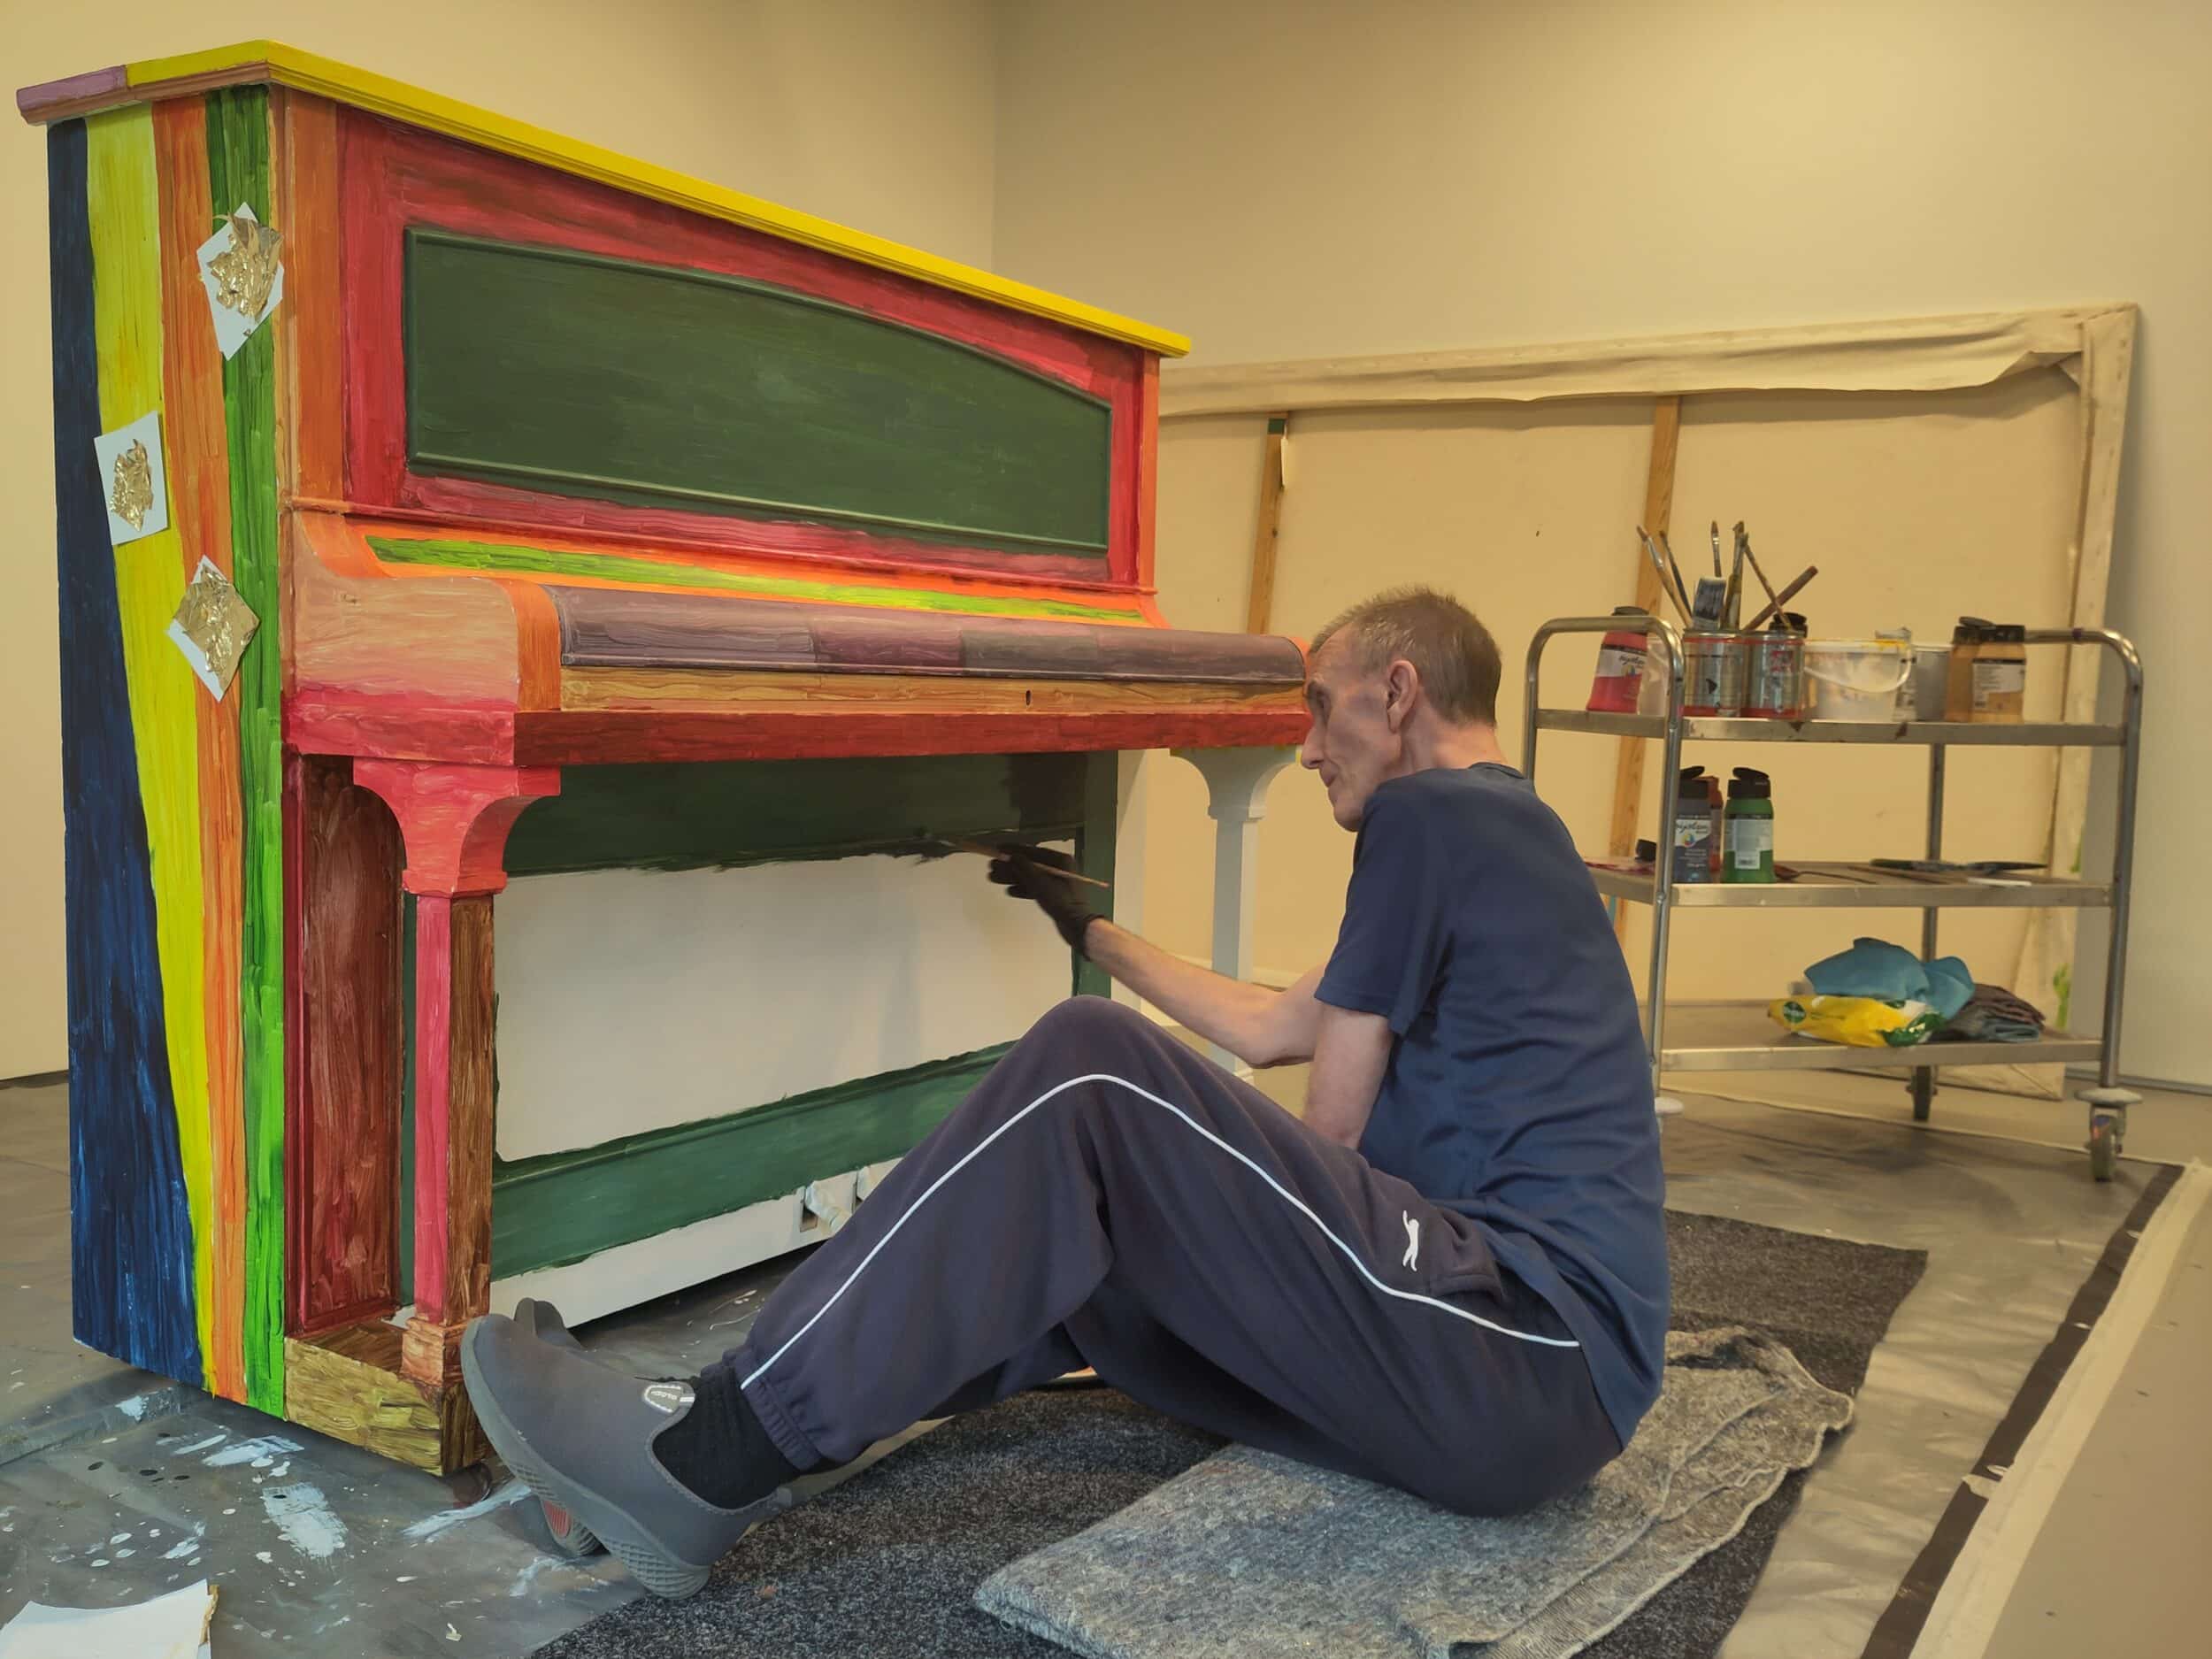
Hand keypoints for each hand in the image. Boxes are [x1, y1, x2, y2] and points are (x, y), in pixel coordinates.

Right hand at [987, 845, 1101, 955]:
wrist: (1075, 925)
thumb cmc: (1060, 901)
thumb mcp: (1039, 882)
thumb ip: (1024, 867)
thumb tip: (1011, 855)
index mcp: (1060, 861)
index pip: (1034, 851)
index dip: (1015, 850)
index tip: (999, 848)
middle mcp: (1060, 868)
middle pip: (1030, 864)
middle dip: (1010, 866)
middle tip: (992, 866)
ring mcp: (1057, 883)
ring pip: (1031, 877)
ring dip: (1013, 877)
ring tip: (993, 878)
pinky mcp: (1054, 895)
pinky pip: (1035, 888)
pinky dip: (1023, 889)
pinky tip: (1010, 891)